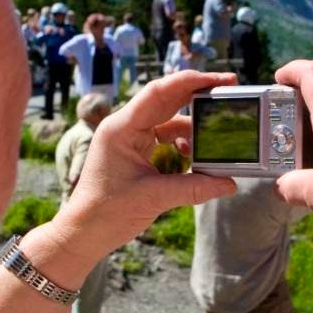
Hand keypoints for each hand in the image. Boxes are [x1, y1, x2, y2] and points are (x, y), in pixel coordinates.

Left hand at [26, 71, 237, 270]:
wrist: (84, 233)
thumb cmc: (106, 213)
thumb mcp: (154, 198)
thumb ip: (193, 188)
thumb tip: (229, 184)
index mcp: (121, 128)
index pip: (159, 92)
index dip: (191, 81)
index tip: (220, 79)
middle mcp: (125, 126)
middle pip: (166, 99)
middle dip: (197, 95)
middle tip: (227, 91)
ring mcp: (130, 137)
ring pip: (168, 119)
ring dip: (192, 127)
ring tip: (214, 137)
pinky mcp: (136, 150)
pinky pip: (165, 136)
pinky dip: (183, 142)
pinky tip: (195, 156)